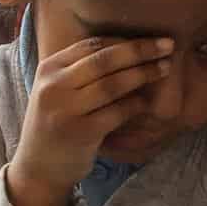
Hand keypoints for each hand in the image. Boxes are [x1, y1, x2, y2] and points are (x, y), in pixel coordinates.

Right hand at [7, 36, 171, 205]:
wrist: (38, 168)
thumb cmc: (56, 124)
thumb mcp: (57, 91)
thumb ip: (79, 70)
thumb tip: (125, 46)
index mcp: (49, 68)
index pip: (92, 44)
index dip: (125, 39)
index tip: (151, 37)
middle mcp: (54, 86)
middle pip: (105, 59)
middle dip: (140, 50)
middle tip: (168, 45)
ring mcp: (66, 110)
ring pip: (113, 84)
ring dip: (143, 74)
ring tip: (165, 68)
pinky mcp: (81, 133)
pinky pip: (117, 112)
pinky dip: (135, 104)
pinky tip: (148, 101)